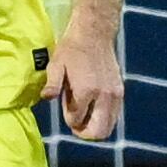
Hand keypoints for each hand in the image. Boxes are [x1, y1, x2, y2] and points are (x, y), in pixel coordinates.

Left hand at [44, 20, 122, 140]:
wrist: (94, 33)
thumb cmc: (72, 48)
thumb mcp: (56, 65)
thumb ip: (52, 84)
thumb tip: (46, 98)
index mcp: (86, 91)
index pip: (76, 121)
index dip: (68, 119)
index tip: (65, 106)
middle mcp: (103, 96)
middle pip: (99, 133)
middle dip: (84, 132)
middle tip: (76, 123)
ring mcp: (114, 95)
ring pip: (109, 127)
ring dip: (95, 126)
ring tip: (84, 114)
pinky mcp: (120, 91)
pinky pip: (114, 116)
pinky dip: (103, 118)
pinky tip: (93, 106)